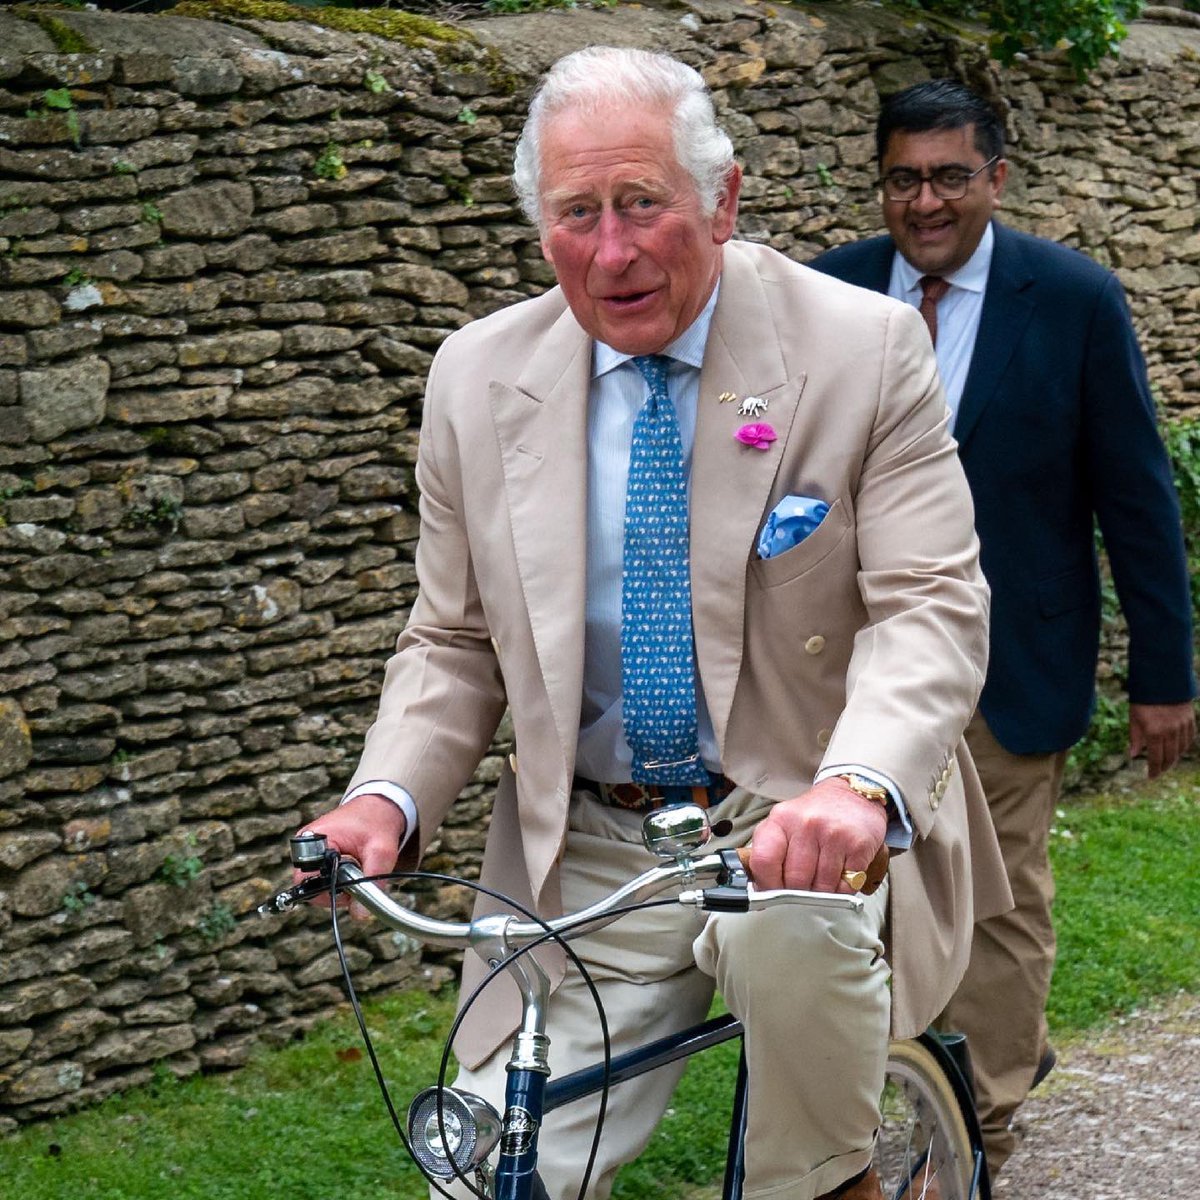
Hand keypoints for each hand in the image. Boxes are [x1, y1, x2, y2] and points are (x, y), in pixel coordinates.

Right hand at [294, 793, 406, 918]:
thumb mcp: (382, 853)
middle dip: (336, 890)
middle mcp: (306, 843)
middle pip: (310, 886)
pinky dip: (339, 879)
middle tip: (357, 878)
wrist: (380, 806)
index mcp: (315, 839)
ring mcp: (309, 849)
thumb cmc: (378, 824)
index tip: (350, 888)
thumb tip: (360, 915)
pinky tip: (352, 867)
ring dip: (339, 885)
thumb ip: (372, 883)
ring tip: (357, 869)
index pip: (307, 881)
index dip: (329, 892)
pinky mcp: (317, 854)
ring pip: (317, 884)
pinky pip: (323, 877)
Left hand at [747, 777, 887, 893]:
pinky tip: (841, 873)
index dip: (767, 885)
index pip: (763, 861)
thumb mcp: (784, 823)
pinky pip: (845, 888)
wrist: (853, 796)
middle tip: (804, 885)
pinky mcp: (858, 846)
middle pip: (794, 881)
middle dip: (798, 892)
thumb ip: (770, 852)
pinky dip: (842, 890)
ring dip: (821, 893)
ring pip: (821, 888)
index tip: (773, 893)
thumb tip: (762, 891)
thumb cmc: (815, 815)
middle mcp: (806, 824)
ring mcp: (833, 835)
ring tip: (823, 876)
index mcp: (781, 819)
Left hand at [1129, 701, 1195, 778]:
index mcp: (1154, 732)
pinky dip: (1183, 747)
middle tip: (1158, 771)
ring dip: (1174, 758)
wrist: (1161, 681)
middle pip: (1170, 757)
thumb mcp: (1134, 718)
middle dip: (1164, 766)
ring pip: (1181, 750)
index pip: (1156, 758)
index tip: (1151, 777)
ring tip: (1167, 762)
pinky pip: (1188, 739)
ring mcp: (1182, 726)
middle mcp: (1170, 731)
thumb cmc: (1143, 700)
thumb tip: (1133, 755)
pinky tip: (1177, 750)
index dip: (1154, 770)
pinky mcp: (1190, 720)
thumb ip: (1135, 738)